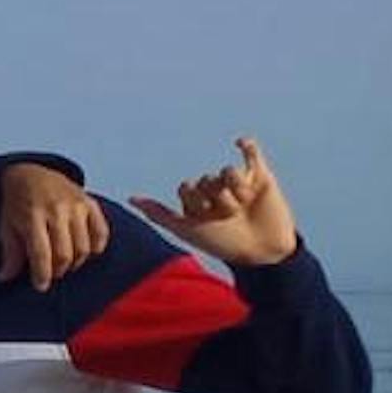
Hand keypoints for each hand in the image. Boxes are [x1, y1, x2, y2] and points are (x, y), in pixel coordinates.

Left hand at [0, 162, 109, 287]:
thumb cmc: (17, 204)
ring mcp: (76, 205)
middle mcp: (56, 210)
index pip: (40, 253)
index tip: (40, 286)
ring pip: (84, 247)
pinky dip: (96, 247)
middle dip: (58, 270)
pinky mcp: (90, 203)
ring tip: (64, 262)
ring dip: (75, 262)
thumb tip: (5, 278)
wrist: (30, 173)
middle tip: (51, 273)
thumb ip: (10, 253)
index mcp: (32, 216)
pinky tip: (85, 251)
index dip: (42, 274)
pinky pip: (101, 232)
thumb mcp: (7, 226)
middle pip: (64, 253)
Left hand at [134, 137, 301, 269]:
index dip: (194, 201)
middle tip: (229, 217)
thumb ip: (159, 214)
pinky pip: (252, 154)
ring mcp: (238, 183)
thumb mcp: (186, 229)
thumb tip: (130, 199)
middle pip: (206, 179)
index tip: (204, 218)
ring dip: (234, 191)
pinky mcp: (261, 177)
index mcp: (198, 202)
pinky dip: (247, 146)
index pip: (186, 187)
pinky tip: (240, 142)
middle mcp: (216, 191)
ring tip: (244, 208)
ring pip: (227, 171)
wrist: (261, 250)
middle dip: (217, 199)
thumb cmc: (222, 243)